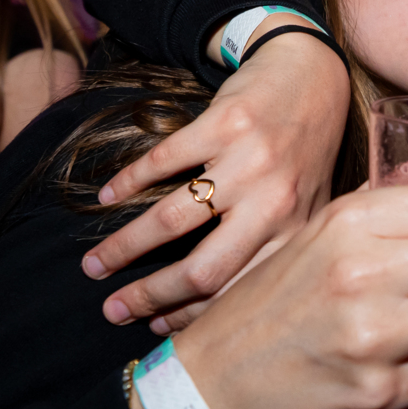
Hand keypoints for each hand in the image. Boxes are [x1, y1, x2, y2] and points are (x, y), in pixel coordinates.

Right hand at [81, 29, 349, 330]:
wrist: (314, 77)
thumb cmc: (304, 154)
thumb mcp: (306, 210)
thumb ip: (276, 254)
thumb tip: (229, 315)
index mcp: (296, 234)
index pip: (238, 292)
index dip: (191, 317)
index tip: (154, 331)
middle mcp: (275, 202)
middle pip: (202, 269)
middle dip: (150, 297)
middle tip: (112, 311)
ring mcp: (250, 162)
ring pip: (173, 219)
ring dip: (124, 247)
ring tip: (94, 265)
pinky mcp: (224, 123)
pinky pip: (163, 162)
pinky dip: (128, 183)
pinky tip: (106, 199)